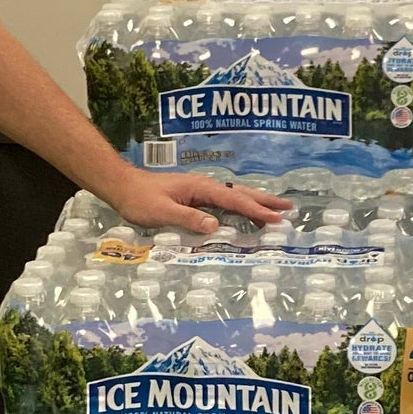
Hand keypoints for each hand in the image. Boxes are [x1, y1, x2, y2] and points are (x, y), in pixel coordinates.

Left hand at [107, 172, 294, 237]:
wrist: (123, 186)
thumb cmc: (140, 199)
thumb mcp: (162, 212)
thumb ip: (188, 219)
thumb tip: (215, 226)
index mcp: (201, 188)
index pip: (234, 200)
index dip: (256, 211)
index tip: (276, 219)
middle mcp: (205, 186)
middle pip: (241, 193)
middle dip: (265, 201)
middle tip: (289, 208)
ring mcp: (201, 190)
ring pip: (235, 196)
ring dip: (256, 202)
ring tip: (276, 209)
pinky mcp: (195, 196)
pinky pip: (224, 201)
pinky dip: (240, 205)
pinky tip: (244, 212)